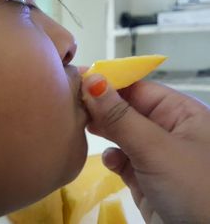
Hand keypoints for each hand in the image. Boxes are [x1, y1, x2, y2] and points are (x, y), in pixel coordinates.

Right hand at [82, 74, 209, 223]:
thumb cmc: (193, 187)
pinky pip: (123, 159)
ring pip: (122, 134)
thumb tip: (92, 80)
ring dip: (104, 131)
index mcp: (180, 112)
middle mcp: (168, 129)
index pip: (138, 88)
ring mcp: (156, 154)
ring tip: (82, 126)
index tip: (78, 78)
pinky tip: (110, 160)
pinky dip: (113, 158)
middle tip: (72, 104)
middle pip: (127, 109)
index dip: (109, 83)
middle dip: (102, 107)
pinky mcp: (146, 177)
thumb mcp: (155, 148)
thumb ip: (120, 116)